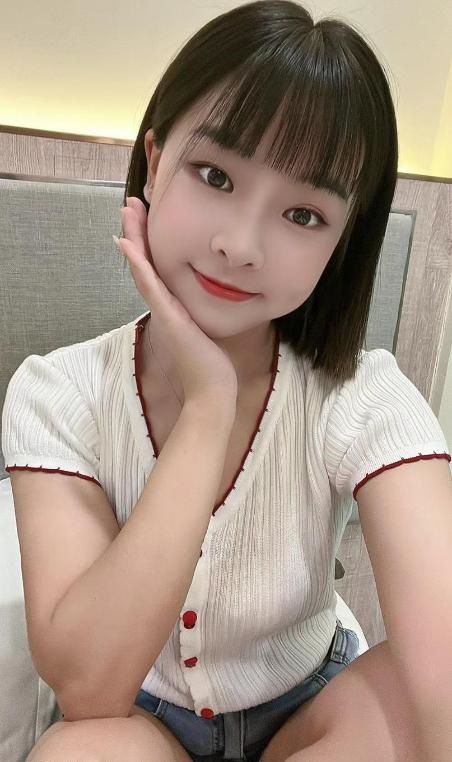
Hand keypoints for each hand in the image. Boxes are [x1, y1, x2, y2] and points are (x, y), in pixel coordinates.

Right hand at [115, 197, 237, 406]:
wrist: (211, 391)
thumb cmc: (210, 365)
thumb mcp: (205, 329)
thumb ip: (199, 314)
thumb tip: (208, 301)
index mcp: (172, 306)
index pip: (156, 268)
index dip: (148, 242)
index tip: (145, 217)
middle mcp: (163, 306)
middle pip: (144, 263)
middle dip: (137, 232)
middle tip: (129, 205)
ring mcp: (163, 312)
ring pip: (143, 269)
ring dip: (133, 239)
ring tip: (126, 213)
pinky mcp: (168, 319)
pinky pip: (151, 288)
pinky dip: (139, 266)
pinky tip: (129, 246)